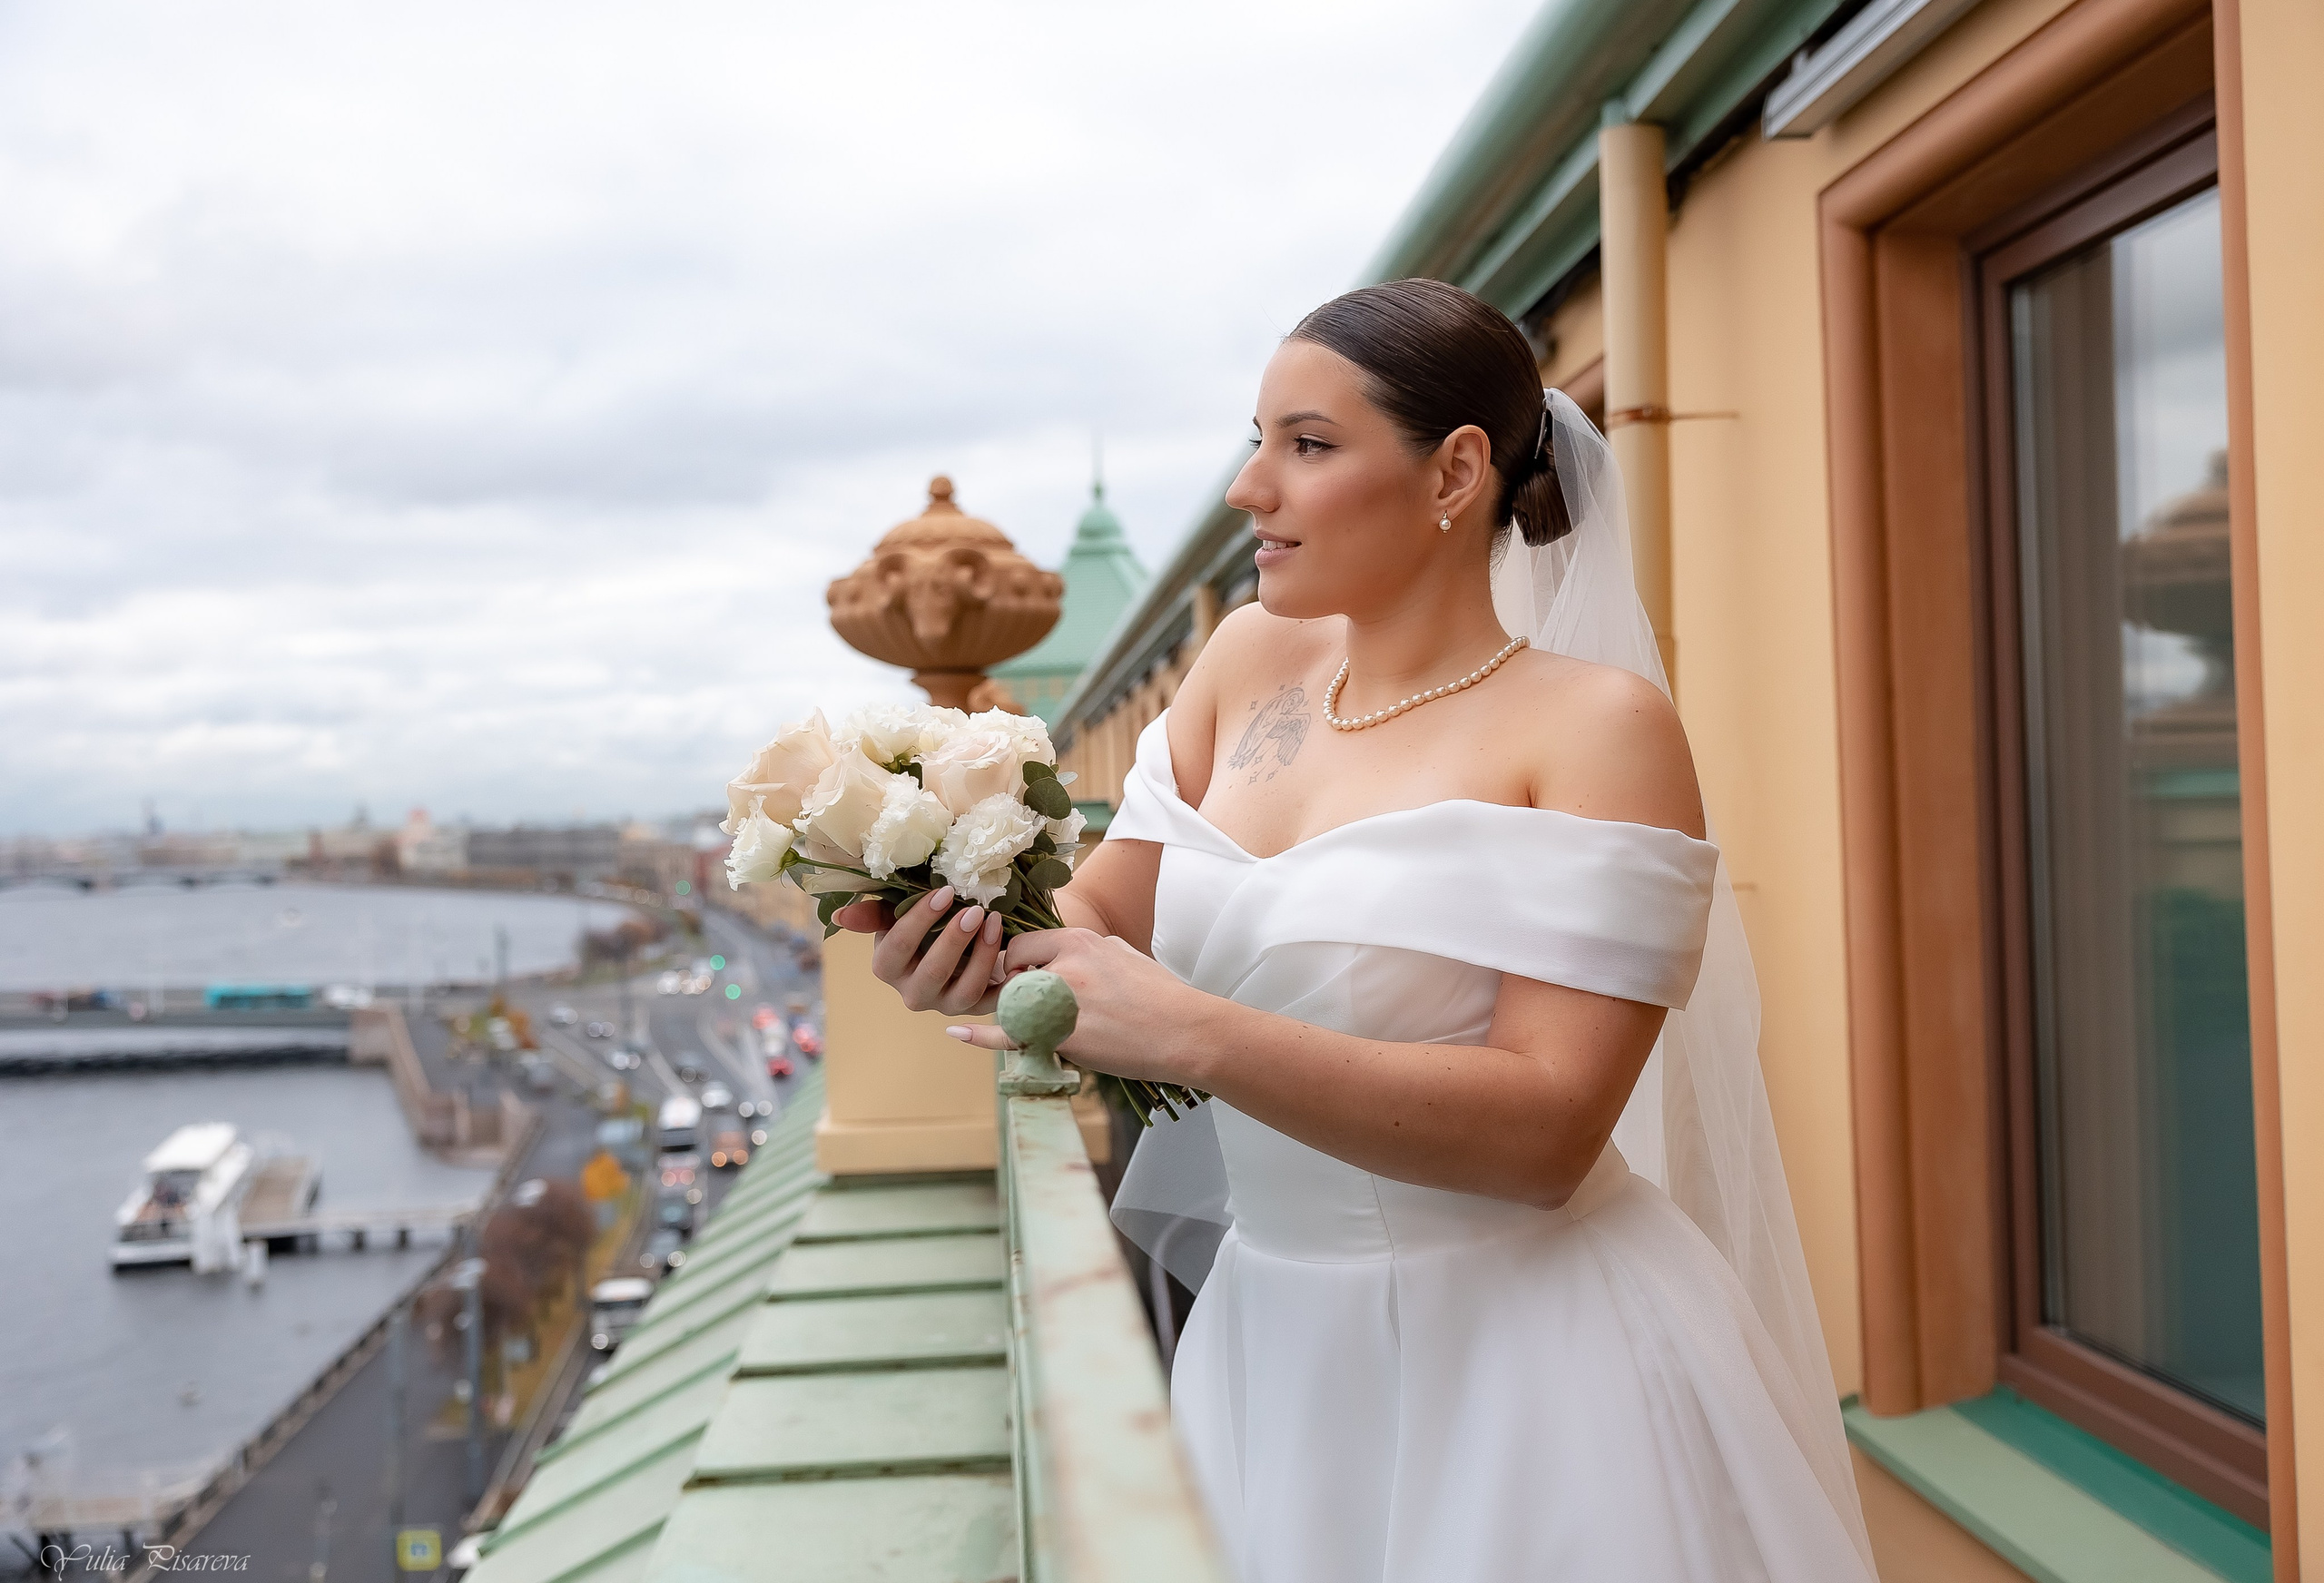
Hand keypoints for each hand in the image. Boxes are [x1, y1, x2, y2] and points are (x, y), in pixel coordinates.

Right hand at [832, 886, 1006, 1016]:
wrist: (960, 945)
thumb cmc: (924, 924)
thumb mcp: (898, 914)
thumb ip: (874, 913)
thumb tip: (841, 915)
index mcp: (887, 967)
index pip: (897, 946)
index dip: (920, 919)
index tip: (945, 891)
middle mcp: (913, 993)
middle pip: (931, 973)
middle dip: (954, 940)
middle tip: (975, 910)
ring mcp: (945, 1004)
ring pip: (964, 991)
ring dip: (982, 956)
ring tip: (995, 923)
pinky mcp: (975, 1009)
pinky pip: (992, 1002)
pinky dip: (1005, 980)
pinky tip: (1015, 954)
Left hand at [945, 927, 1205, 1086]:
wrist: (1185, 1032)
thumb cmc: (1160, 996)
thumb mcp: (1122, 955)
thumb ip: (1087, 951)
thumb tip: (1066, 953)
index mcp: (1080, 941)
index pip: (1023, 945)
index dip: (1019, 963)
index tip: (1026, 976)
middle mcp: (1064, 967)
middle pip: (1012, 976)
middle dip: (1016, 991)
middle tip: (1042, 1006)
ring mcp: (1060, 1003)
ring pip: (1014, 1006)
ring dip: (1022, 1016)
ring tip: (1058, 1025)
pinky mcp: (1062, 1037)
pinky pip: (1012, 1035)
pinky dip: (982, 1036)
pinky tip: (958, 1034)